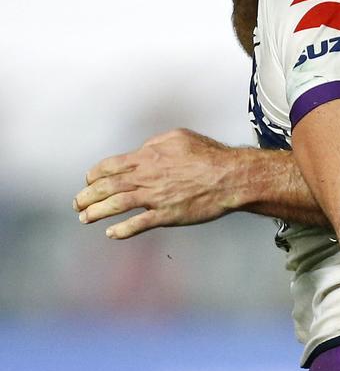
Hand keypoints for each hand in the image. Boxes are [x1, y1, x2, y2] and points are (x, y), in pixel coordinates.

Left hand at [74, 129, 244, 238]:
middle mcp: (147, 176)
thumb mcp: (180, 136)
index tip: (89, 181)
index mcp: (148, 156)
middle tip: (78, 203)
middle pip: (107, 186)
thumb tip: (143, 149)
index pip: (110, 166)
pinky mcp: (166, 214)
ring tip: (85, 218)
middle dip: (87, 196)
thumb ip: (156, 143)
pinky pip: (137, 224)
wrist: (230, 176)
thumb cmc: (210, 155)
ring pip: (115, 205)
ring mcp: (155, 197)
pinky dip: (121, 230)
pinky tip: (111, 233)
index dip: (95, 175)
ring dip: (96, 213)